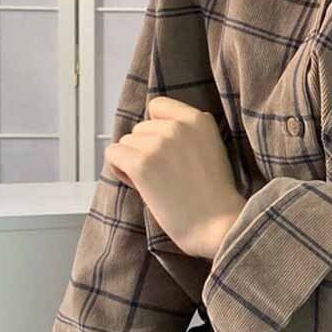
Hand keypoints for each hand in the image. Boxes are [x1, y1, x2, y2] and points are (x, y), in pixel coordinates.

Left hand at [104, 96, 245, 259]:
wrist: (218, 225)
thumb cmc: (214, 197)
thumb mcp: (210, 150)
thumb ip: (186, 135)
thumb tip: (148, 133)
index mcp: (199, 120)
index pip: (158, 105)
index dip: (156, 128)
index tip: (165, 149)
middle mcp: (178, 126)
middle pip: (140, 127)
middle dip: (144, 148)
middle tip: (164, 174)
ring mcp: (158, 143)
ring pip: (125, 142)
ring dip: (133, 161)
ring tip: (156, 183)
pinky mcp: (141, 164)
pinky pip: (113, 155)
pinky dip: (120, 170)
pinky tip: (139, 185)